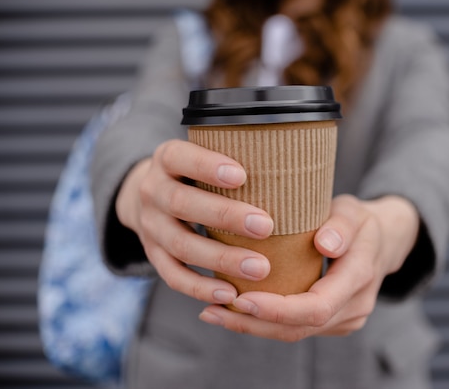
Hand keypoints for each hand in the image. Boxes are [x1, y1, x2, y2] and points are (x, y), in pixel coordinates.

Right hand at [115, 139, 274, 304]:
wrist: (155, 197)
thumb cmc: (200, 173)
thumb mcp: (207, 154)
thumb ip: (238, 157)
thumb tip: (298, 168)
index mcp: (167, 159)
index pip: (179, 157)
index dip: (206, 166)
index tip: (242, 176)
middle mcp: (152, 191)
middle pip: (181, 203)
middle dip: (224, 216)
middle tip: (265, 226)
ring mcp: (150, 226)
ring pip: (180, 244)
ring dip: (221, 258)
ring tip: (260, 268)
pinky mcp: (154, 255)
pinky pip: (173, 276)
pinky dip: (200, 287)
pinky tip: (230, 294)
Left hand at [199, 194, 418, 340]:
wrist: (383, 241)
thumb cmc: (360, 220)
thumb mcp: (353, 210)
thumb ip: (341, 225)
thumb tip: (325, 244)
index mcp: (360, 276)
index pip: (316, 306)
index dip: (277, 308)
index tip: (241, 299)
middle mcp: (356, 306)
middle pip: (300, 328)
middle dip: (254, 324)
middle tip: (212, 311)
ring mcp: (346, 319)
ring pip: (295, 334)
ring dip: (254, 327)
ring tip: (214, 314)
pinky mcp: (334, 322)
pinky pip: (298, 329)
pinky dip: (266, 323)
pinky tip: (236, 312)